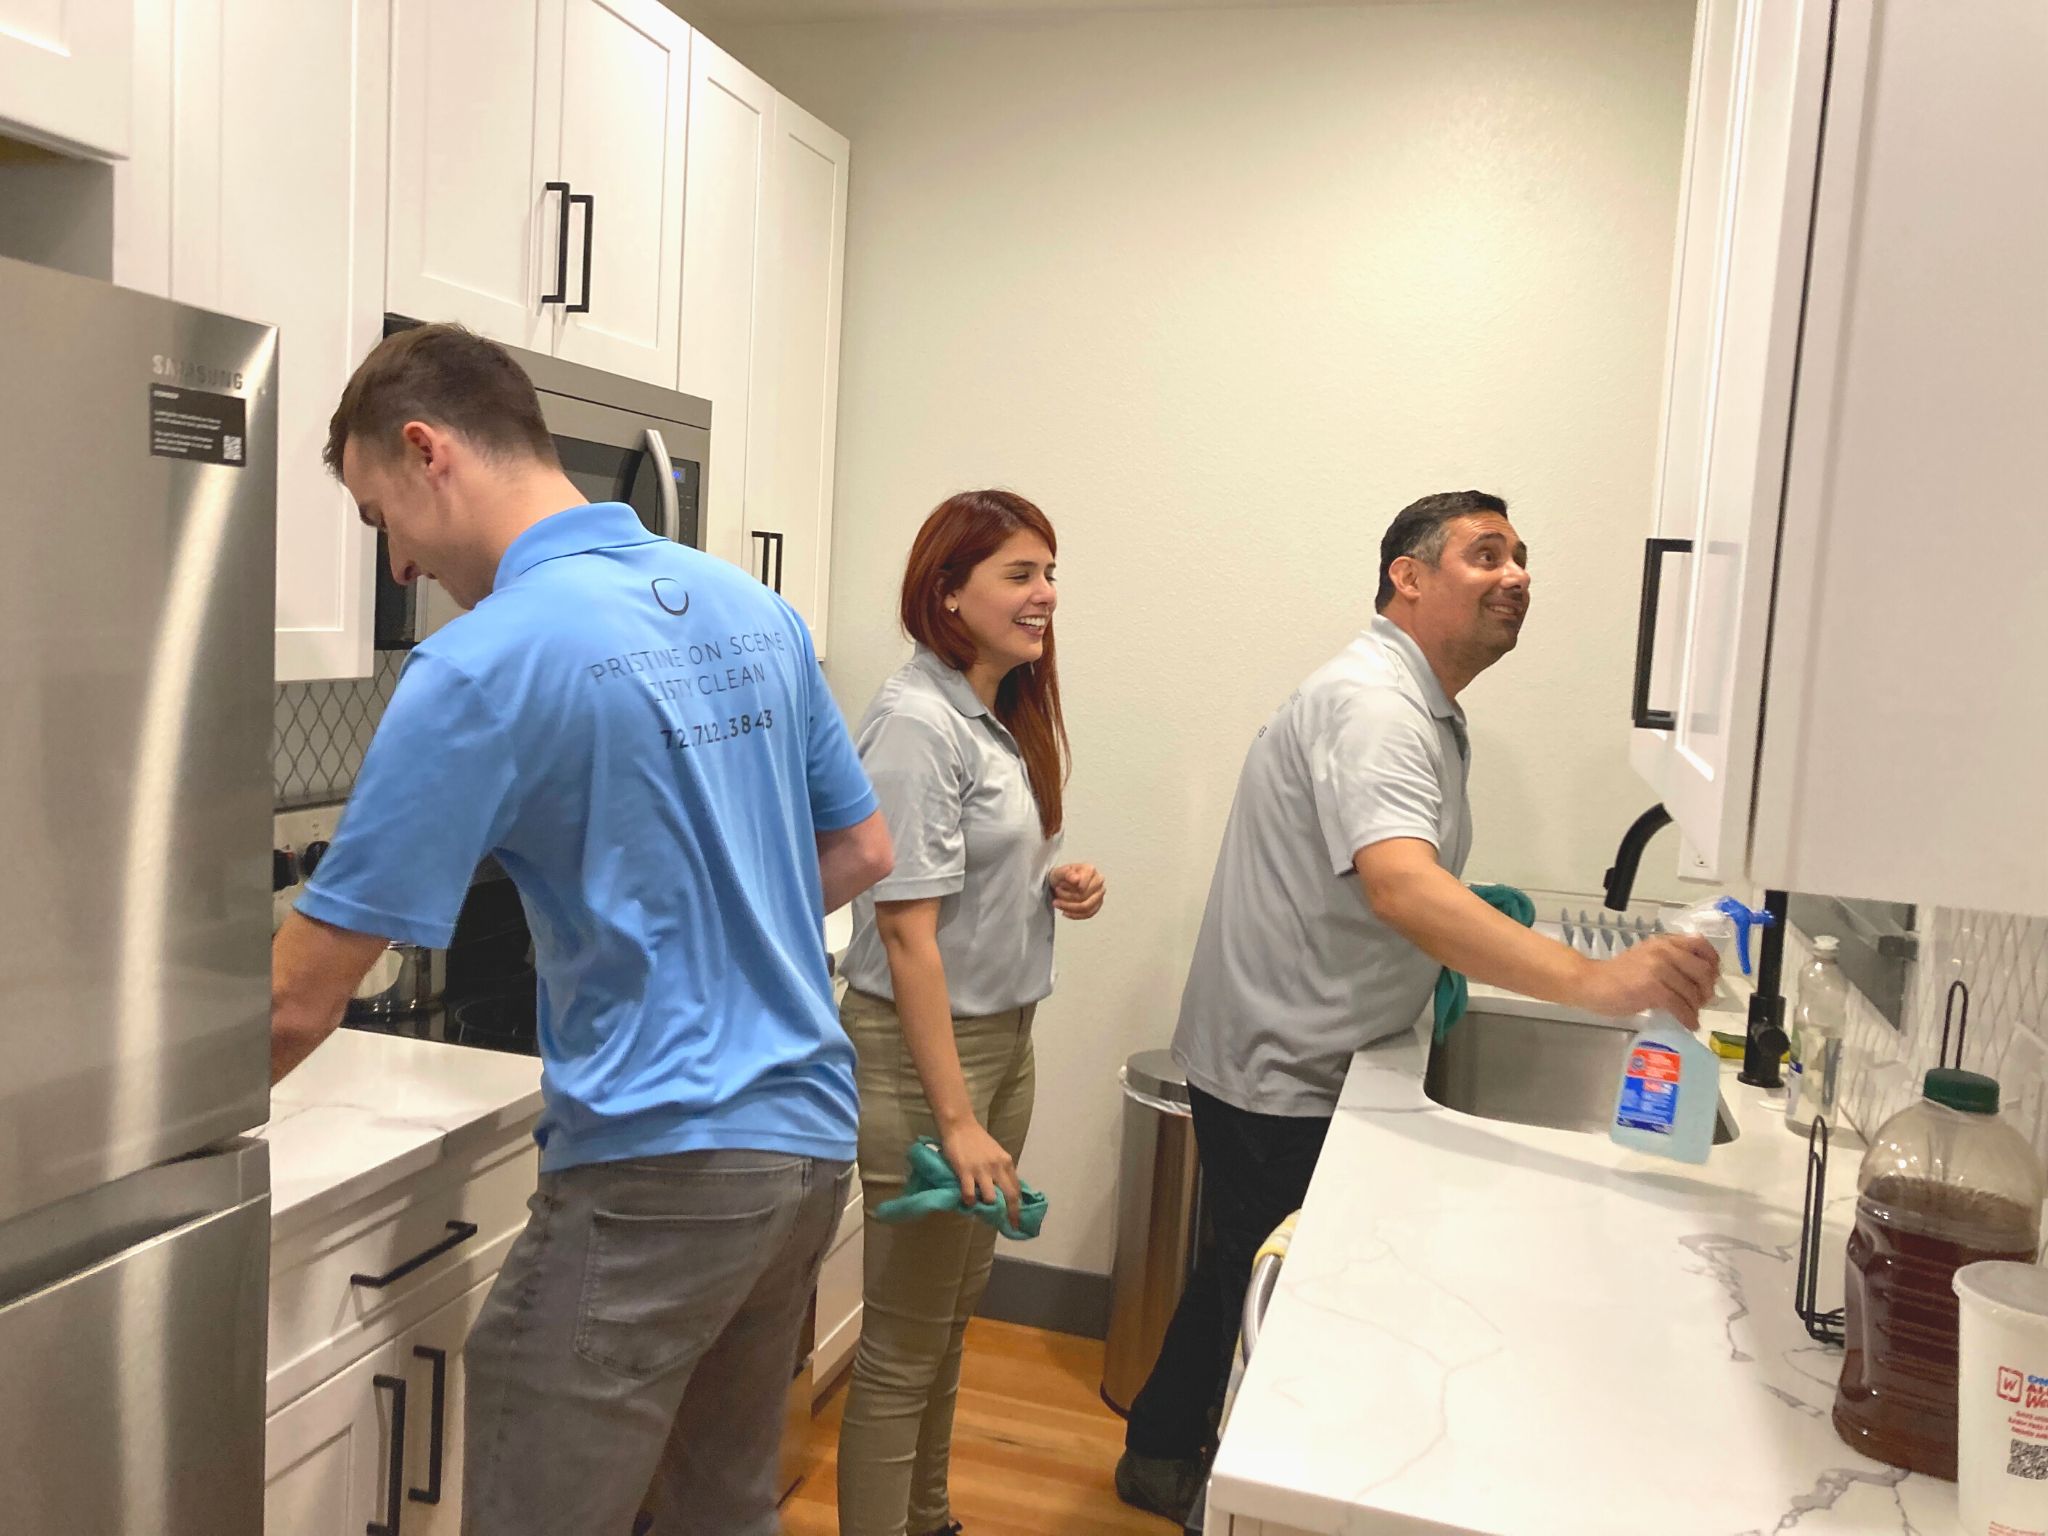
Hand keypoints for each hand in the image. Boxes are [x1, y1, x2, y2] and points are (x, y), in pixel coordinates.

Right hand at [939, 1118, 1021, 1228]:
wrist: (960, 1125)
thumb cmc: (977, 1139)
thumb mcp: (995, 1153)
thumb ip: (1001, 1169)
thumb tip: (1005, 1189)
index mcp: (1006, 1162)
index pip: (1016, 1188)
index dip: (1019, 1205)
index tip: (1019, 1218)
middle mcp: (997, 1167)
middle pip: (1010, 1196)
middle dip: (1012, 1214)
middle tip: (1010, 1226)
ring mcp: (981, 1170)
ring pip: (991, 1198)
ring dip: (987, 1207)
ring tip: (982, 1209)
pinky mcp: (965, 1171)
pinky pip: (970, 1194)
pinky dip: (969, 1202)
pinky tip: (967, 1203)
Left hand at [1050, 862, 1104, 918]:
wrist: (1062, 882)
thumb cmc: (1062, 876)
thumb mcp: (1059, 872)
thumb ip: (1067, 873)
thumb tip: (1076, 879)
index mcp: (1090, 870)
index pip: (1082, 886)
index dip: (1068, 890)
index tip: (1058, 887)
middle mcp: (1098, 880)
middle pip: (1084, 897)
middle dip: (1066, 898)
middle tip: (1056, 894)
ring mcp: (1099, 893)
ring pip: (1086, 907)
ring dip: (1069, 907)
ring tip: (1058, 903)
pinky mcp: (1097, 904)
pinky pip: (1088, 914)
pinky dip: (1075, 915)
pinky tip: (1065, 912)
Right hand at [1575, 934, 1720, 1031]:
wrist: (1590, 983)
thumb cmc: (1617, 975)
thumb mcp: (1646, 958)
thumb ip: (1669, 960)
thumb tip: (1698, 977)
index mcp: (1663, 942)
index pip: (1701, 944)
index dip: (1712, 962)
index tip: (1711, 977)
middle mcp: (1663, 951)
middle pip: (1703, 970)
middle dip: (1707, 989)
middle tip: (1702, 1000)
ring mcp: (1658, 969)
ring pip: (1693, 991)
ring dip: (1696, 1007)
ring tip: (1692, 1014)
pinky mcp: (1653, 989)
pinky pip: (1680, 1006)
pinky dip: (1688, 1018)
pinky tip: (1688, 1024)